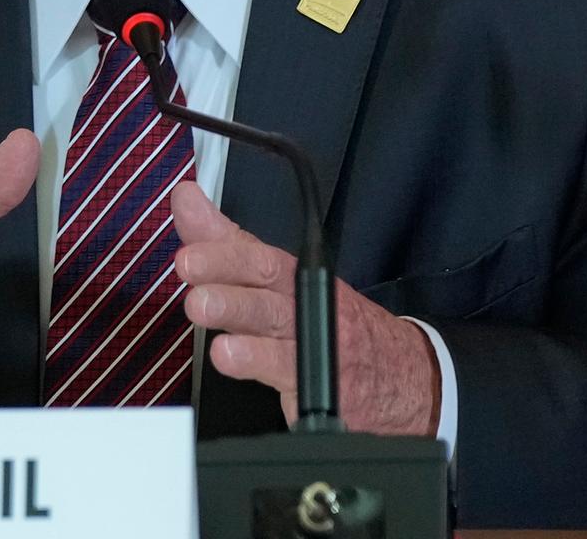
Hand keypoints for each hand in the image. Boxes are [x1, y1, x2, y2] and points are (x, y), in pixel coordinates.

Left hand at [170, 183, 438, 432]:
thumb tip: (187, 202)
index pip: (255, 251)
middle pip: (265, 277)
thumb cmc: (332, 325)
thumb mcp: (280, 282)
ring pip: (272, 321)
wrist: (400, 377)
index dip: (219, 238)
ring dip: (235, 310)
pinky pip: (287, 372)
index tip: (186, 216)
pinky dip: (257, 363)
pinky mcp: (317, 385)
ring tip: (200, 305)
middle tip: (188, 263)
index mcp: (293, 277)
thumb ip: (227, 245)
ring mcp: (312, 343)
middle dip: (224, 267)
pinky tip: (229, 355)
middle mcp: (303, 303)